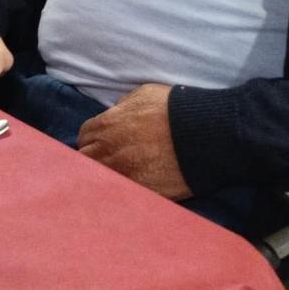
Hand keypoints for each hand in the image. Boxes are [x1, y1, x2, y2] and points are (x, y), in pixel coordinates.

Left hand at [76, 84, 191, 199]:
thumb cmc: (174, 109)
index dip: (92, 139)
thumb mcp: (142, 95)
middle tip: (108, 160)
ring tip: (119, 175)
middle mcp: (109, 152)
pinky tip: (132, 187)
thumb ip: (122, 106)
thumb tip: (115, 113)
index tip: (101, 142)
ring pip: (100, 180)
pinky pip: (123, 194)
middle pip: (87, 160)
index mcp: (106, 126)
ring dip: (106, 176)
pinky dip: (124, 191)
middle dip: (94, 158)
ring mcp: (125, 174)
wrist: (204, 134)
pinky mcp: (142, 191)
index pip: (84, 137)